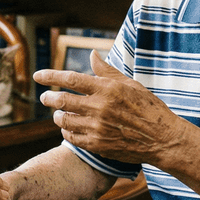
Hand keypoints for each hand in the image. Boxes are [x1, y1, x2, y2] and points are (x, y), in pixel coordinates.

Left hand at [32, 50, 187, 164]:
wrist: (162, 138)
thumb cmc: (148, 107)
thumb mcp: (129, 84)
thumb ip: (106, 70)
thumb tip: (92, 54)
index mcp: (107, 89)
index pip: (70, 79)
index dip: (50, 76)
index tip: (38, 76)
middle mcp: (100, 108)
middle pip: (62, 100)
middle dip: (49, 98)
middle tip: (44, 97)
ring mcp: (98, 128)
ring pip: (64, 120)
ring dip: (57, 116)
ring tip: (58, 114)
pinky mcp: (98, 145)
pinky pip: (72, 138)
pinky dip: (66, 131)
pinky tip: (69, 128)